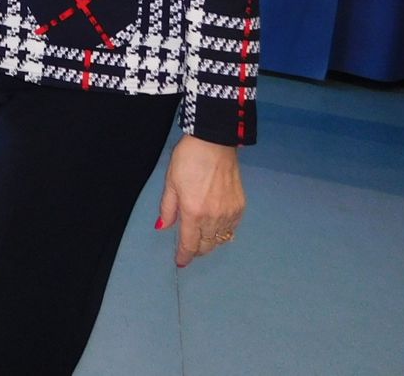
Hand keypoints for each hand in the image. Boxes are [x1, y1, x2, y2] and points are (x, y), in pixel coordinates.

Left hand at [155, 134, 244, 267]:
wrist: (214, 142)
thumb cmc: (188, 159)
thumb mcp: (171, 182)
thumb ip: (168, 208)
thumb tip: (163, 227)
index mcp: (193, 212)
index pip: (189, 244)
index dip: (184, 255)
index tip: (180, 262)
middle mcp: (213, 217)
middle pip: (206, 245)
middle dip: (196, 250)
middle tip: (190, 248)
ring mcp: (229, 213)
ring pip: (220, 239)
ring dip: (210, 242)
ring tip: (202, 239)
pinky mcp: (240, 206)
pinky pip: (232, 228)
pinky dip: (224, 232)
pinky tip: (217, 227)